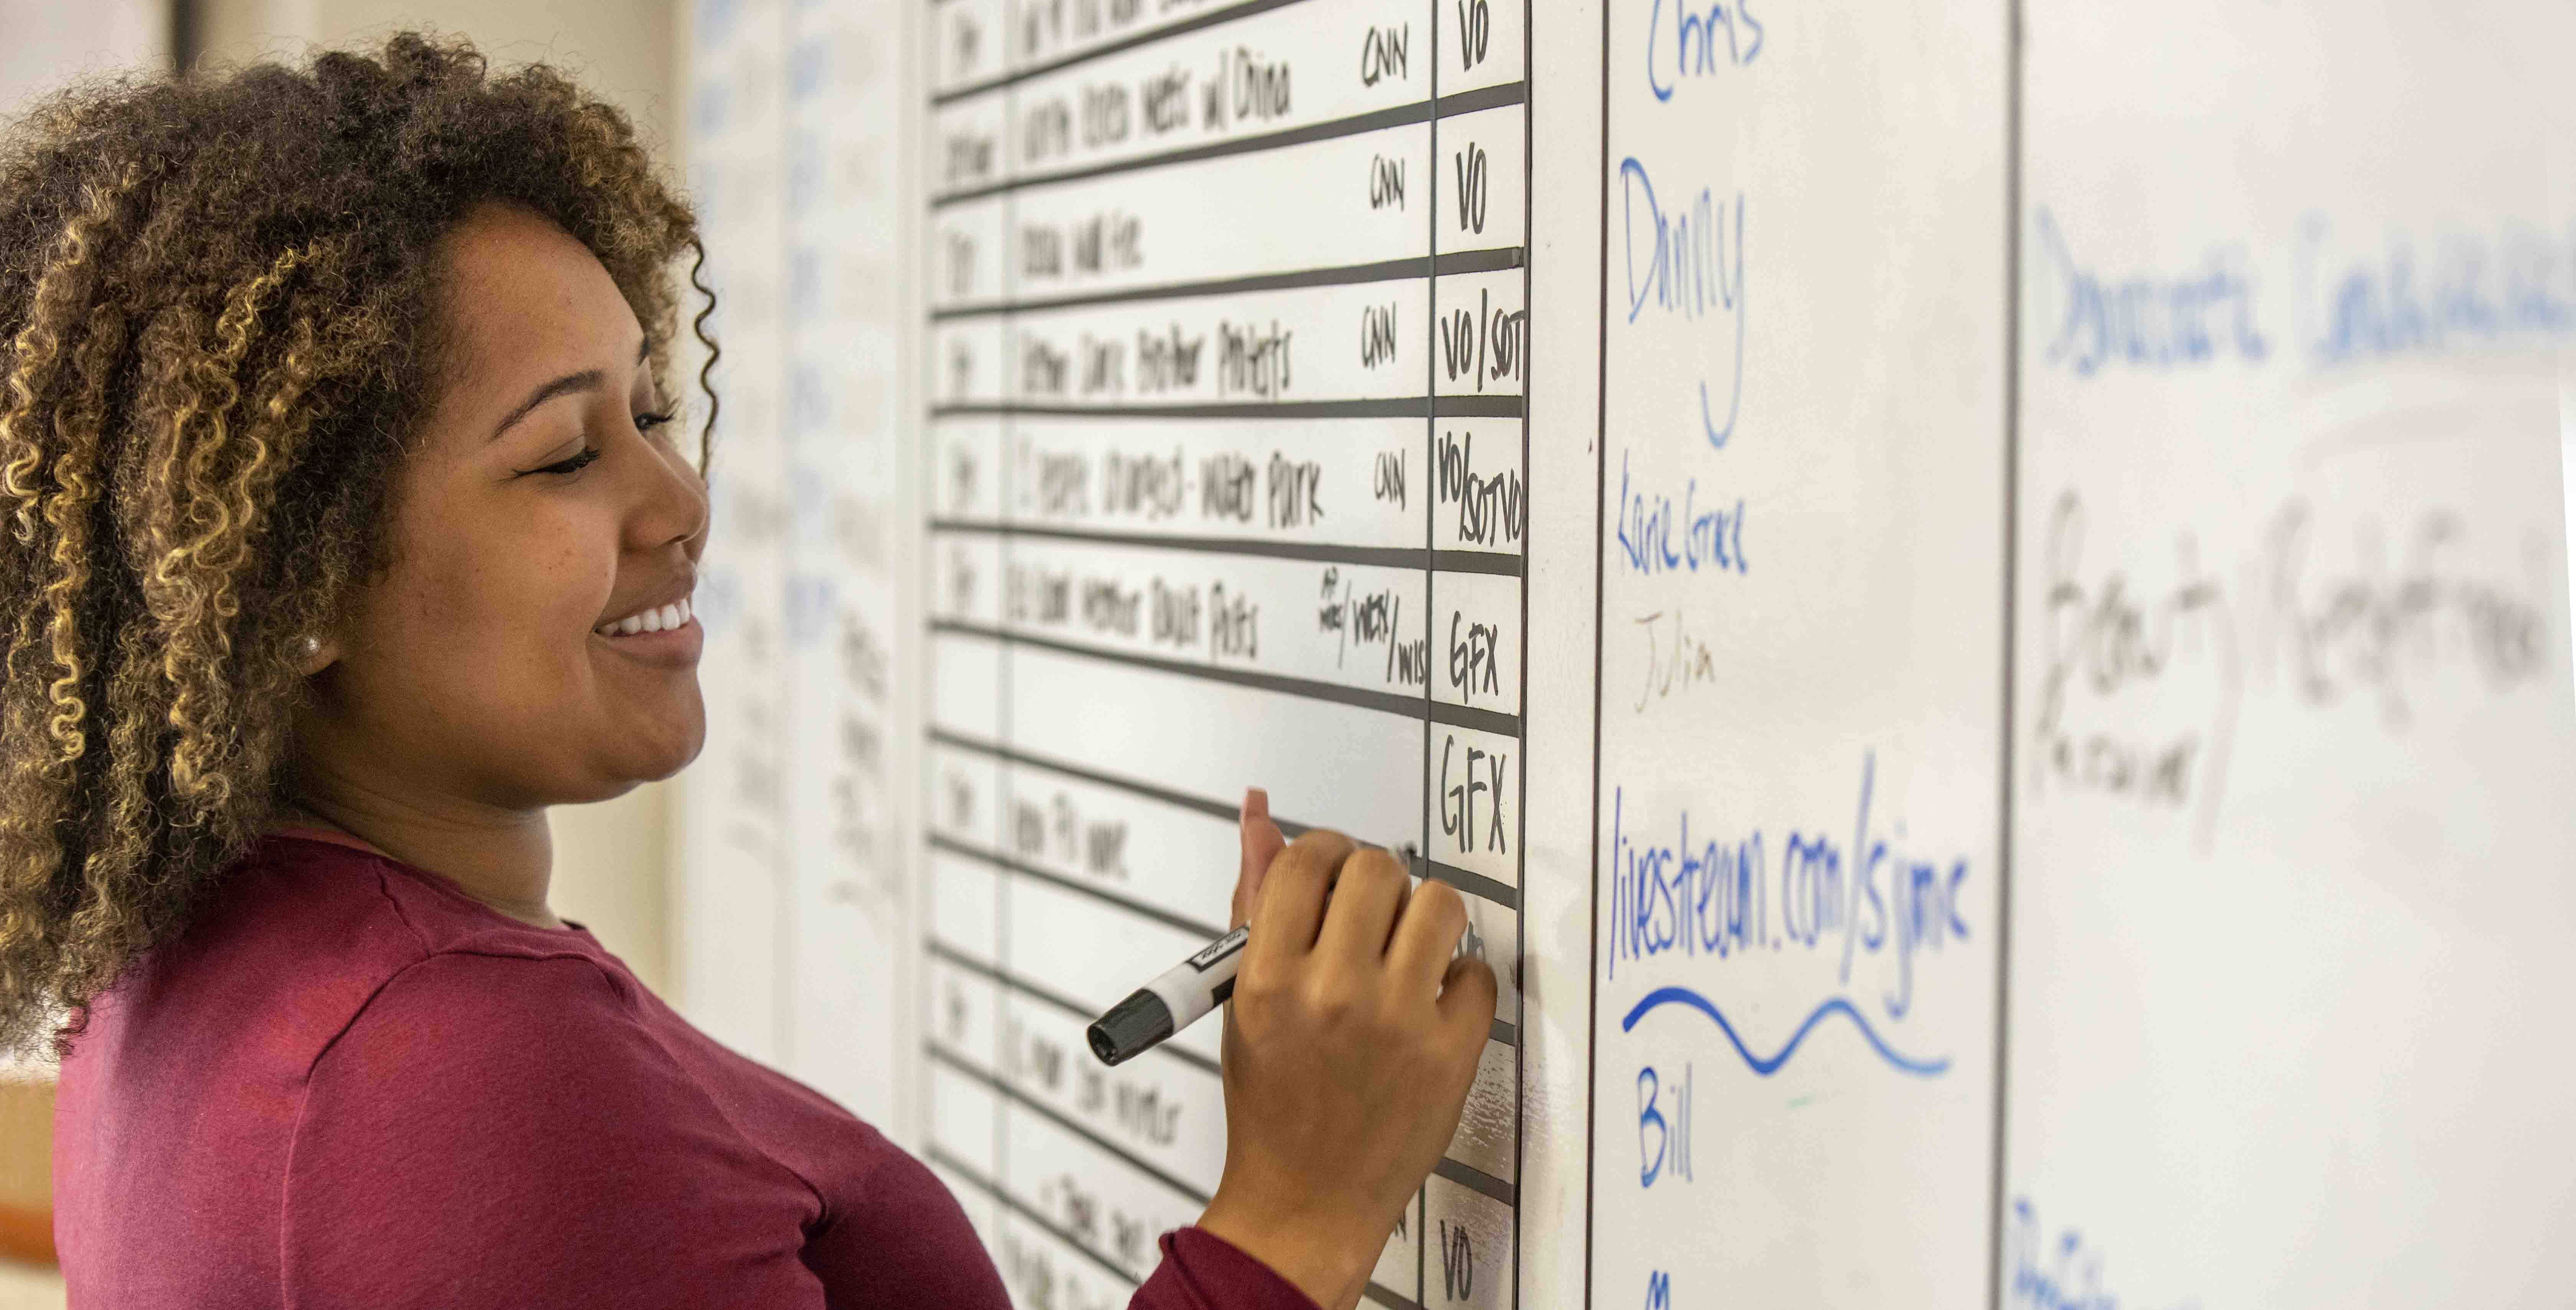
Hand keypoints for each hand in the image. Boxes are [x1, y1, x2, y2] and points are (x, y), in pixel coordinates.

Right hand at [1197, 791, 1497, 1309]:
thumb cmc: (1271, 1100)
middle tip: (1372, 916)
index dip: (1328, 852)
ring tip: (1408, 951)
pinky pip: (1478, 974)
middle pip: (1378, 869)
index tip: (1335, 875)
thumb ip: (1254, 901)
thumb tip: (1260, 813)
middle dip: (1378, 882)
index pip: (1309, 860)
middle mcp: (1332, 994)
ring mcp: (1396, 1024)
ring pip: (1440, 905)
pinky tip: (1431, 1007)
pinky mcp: (1450, 1056)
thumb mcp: (1243, 1000)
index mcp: (1269, 978)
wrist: (1306, 1203)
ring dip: (1427, 917)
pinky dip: (1459, 984)